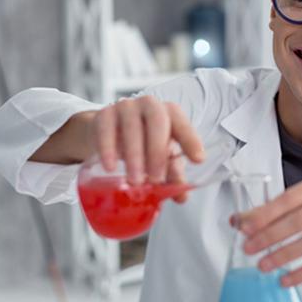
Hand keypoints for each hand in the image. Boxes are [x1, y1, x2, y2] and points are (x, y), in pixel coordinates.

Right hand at [87, 95, 204, 200]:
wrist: (106, 132)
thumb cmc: (141, 142)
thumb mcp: (158, 157)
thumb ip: (171, 174)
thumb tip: (181, 197)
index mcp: (169, 113)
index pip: (182, 124)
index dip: (191, 141)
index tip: (198, 160)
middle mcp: (149, 105)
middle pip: (157, 123)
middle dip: (158, 152)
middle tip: (156, 179)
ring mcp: (126, 107)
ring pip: (132, 127)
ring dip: (134, 156)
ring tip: (135, 180)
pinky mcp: (103, 115)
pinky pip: (106, 130)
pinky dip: (108, 149)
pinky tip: (110, 167)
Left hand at [231, 171, 301, 286]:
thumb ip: (276, 209)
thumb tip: (239, 219)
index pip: (288, 198)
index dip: (264, 214)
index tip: (244, 227)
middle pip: (297, 220)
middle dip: (269, 236)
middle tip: (249, 247)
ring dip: (283, 255)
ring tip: (263, 264)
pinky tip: (286, 278)